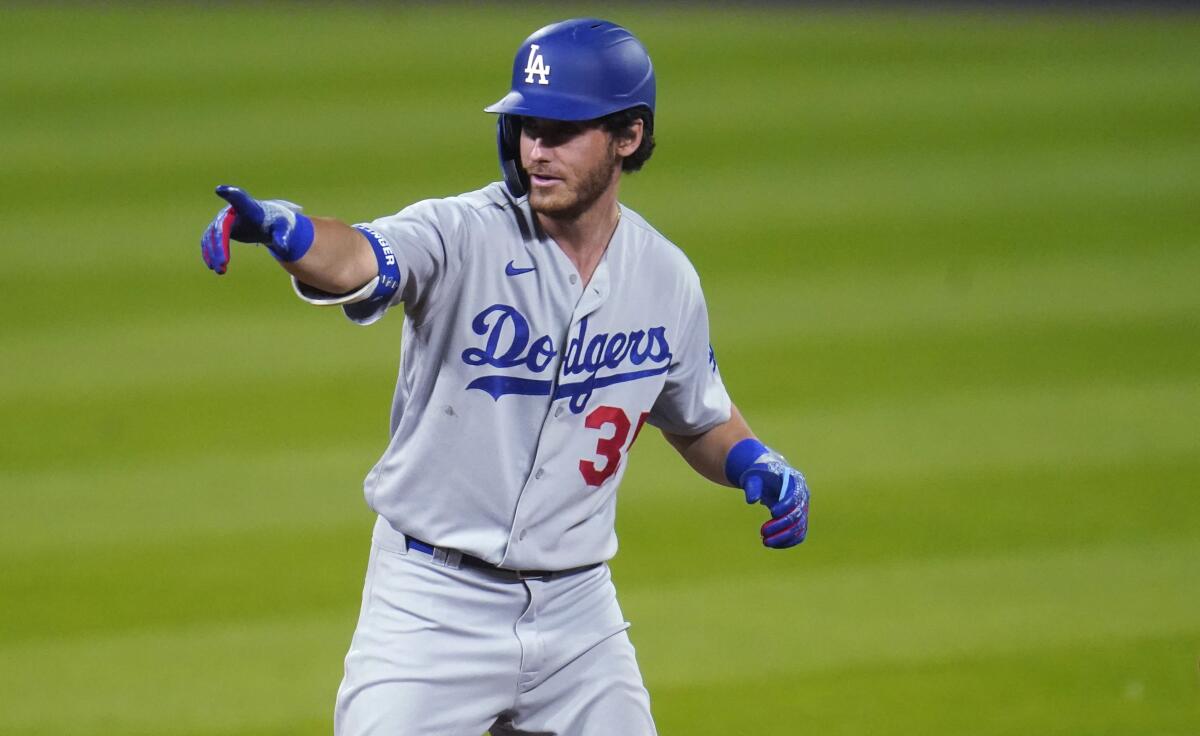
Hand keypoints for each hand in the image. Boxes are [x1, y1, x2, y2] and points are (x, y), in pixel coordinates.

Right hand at [199, 185, 313, 273]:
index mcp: (249, 207)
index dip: (229, 194)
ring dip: (213, 253)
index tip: (220, 190)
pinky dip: (209, 252)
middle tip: (223, 264)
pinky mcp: (220, 229)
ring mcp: (223, 219)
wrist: (269, 223)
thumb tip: (283, 249)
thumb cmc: (277, 224)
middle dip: (219, 245)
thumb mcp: (283, 230)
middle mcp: (232, 211)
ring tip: (219, 270)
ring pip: (212, 235)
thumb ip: (282, 237)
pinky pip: (209, 240)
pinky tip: (212, 266)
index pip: (238, 198)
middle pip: (221, 226)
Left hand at [725, 439, 809, 548]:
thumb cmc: (760, 475)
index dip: (786, 506)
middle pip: (797, 515)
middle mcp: (803, 496)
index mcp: (795, 481)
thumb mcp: (753, 477)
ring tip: (765, 542)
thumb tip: (751, 500)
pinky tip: (773, 545)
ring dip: (783, 537)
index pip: (795, 496)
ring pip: (799, 528)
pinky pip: (798, 534)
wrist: (768, 476)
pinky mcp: (800, 519)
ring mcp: (803, 509)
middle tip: (762, 532)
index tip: (772, 513)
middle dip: (780, 526)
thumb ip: (752, 487)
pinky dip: (788, 542)